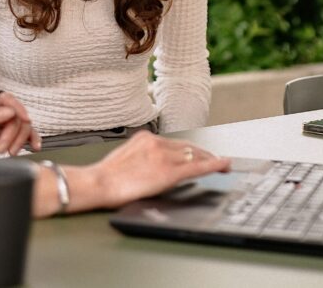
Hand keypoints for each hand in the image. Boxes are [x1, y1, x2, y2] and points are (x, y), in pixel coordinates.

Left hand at [0, 88, 41, 155]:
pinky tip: (34, 147)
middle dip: (13, 133)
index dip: (17, 107)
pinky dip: (31, 141)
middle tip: (3, 147)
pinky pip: (25, 136)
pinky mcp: (7, 138)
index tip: (24, 118)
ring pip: (23, 127)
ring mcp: (2, 125)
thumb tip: (8, 111)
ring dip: (20, 140)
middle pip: (17, 116)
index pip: (6, 99)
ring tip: (10, 152)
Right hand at [80, 132, 230, 209]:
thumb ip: (144, 156)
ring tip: (223, 165)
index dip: (193, 149)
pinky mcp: (168, 171)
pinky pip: (196, 167)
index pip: (177, 143)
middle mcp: (157, 143)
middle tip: (218, 160)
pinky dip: (213, 165)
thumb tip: (155, 165)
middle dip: (206, 154)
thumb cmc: (107, 176)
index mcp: (146, 138)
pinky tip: (224, 165)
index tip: (202, 153)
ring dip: (210, 160)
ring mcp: (164, 156)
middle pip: (189, 147)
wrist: (99, 183)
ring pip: (195, 155)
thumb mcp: (127, 157)